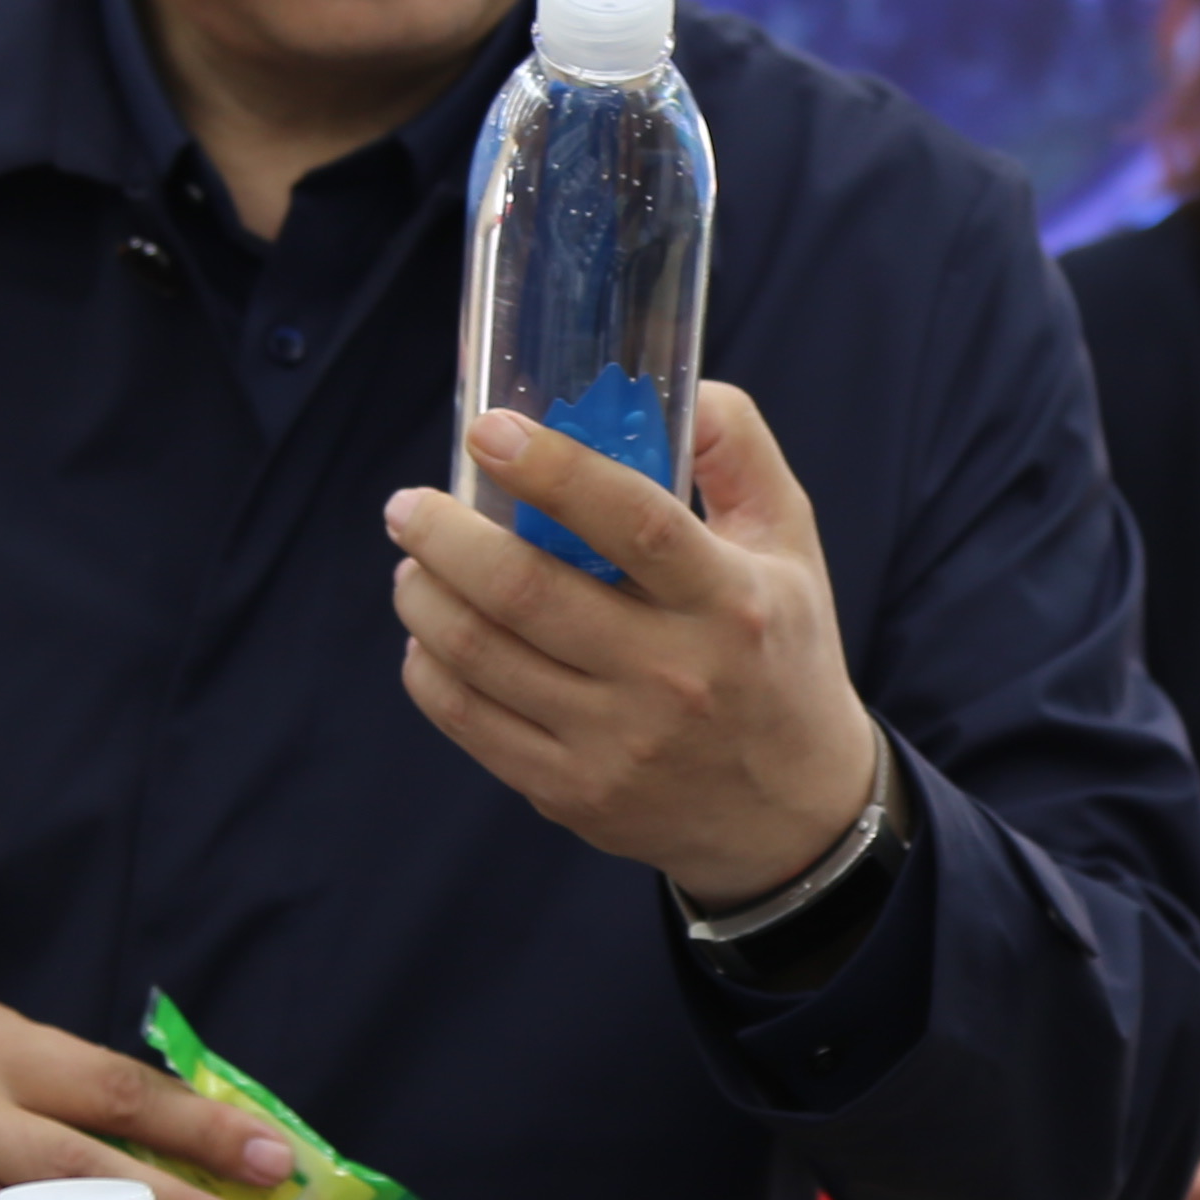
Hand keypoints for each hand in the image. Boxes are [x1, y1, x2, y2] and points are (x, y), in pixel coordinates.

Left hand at [390, 381, 886, 907]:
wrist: (792, 813)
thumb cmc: (779, 654)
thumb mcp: (790, 546)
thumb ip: (738, 453)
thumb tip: (678, 386)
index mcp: (728, 602)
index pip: (632, 521)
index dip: (551, 468)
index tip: (487, 430)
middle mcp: (672, 676)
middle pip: (526, 592)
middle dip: (443, 536)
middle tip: (408, 506)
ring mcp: (617, 744)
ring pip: (480, 656)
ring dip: (424, 596)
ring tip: (412, 564)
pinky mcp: (574, 793)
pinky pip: (470, 722)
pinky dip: (429, 668)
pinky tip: (429, 635)